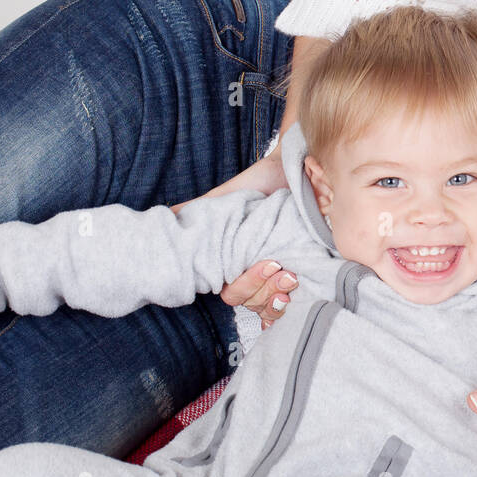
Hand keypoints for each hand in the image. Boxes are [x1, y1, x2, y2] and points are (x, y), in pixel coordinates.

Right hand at [171, 147, 296, 330]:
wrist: (297, 170)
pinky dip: (300, 304)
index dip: (248, 289)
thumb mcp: (224, 198)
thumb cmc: (261, 184)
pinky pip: (302, 302)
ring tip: (293, 276)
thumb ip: (194, 210)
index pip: (235, 295)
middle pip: (256, 303)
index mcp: (239, 264)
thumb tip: (167, 216)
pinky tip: (299, 295)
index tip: (267, 267)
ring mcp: (283, 275)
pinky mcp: (309, 271)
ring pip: (274, 306)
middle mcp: (260, 273)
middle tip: (280, 267)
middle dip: (265, 291)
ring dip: (281, 296)